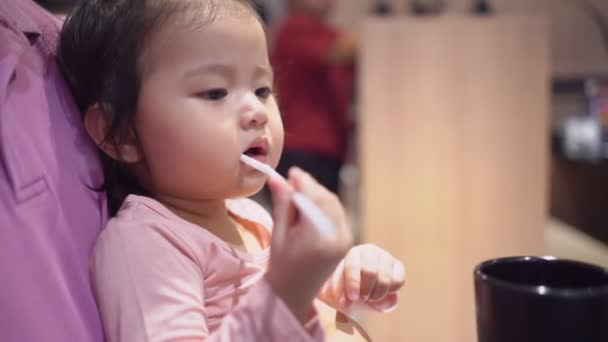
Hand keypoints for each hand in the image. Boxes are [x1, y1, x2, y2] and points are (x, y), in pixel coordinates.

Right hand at [265, 168, 353, 322]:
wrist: (294, 294)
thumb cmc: (281, 266)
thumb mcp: (279, 235)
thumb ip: (282, 205)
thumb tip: (277, 178)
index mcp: (318, 238)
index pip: (313, 200)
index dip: (303, 182)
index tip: (292, 171)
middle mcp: (337, 237)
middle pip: (326, 199)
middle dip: (311, 187)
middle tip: (292, 179)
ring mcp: (345, 239)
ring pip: (333, 205)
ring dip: (318, 194)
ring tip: (298, 192)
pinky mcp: (347, 241)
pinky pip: (337, 214)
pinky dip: (325, 205)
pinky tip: (310, 205)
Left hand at [320, 244, 404, 310]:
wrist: (358, 291)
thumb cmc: (344, 290)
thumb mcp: (336, 294)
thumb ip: (339, 297)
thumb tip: (352, 303)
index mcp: (353, 254)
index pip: (353, 266)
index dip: (353, 283)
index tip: (352, 298)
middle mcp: (371, 251)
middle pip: (370, 272)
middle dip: (366, 291)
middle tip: (362, 298)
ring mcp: (386, 257)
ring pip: (386, 279)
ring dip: (378, 295)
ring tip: (371, 298)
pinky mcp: (398, 267)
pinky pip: (398, 281)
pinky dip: (391, 292)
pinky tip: (382, 294)